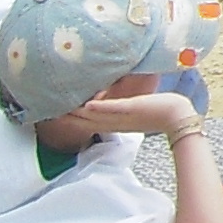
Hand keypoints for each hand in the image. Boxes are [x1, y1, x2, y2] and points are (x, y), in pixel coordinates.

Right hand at [61, 88, 201, 138]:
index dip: (69, 119)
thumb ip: (121, 107)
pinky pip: (114, 109)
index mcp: (114, 123)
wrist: (177, 116)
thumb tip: (113, 99)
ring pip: (95, 116)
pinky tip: (87, 104)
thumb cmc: (158, 110)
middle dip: (66, 117)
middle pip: (85, 122)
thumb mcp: (134, 110)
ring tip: (59, 108)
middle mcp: (114, 123)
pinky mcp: (133, 109)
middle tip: (45, 111)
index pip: (87, 122)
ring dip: (77, 113)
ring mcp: (123, 117)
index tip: (52, 114)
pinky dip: (100, 107)